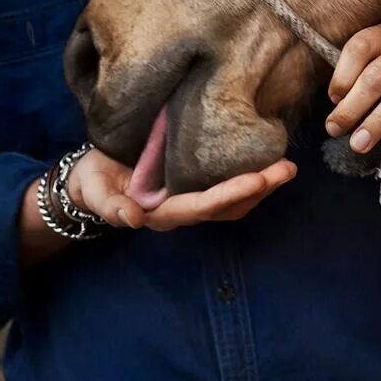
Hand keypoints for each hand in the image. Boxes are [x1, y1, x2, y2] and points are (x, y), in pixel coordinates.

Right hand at [68, 149, 296, 230]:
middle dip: (259, 190)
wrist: (92, 179)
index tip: (258, 178)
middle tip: (288, 169)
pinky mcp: (194, 183)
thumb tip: (133, 220)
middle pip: (228, 206)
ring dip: (263, 186)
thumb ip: (112, 206)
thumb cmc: (94, 183)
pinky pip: (228, 186)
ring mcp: (191, 198)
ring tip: (287, 166)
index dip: (231, 193)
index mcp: (162, 213)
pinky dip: (251, 177)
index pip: (203, 205)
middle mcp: (183, 209)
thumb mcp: (96, 191)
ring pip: (234, 200)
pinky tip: (267, 160)